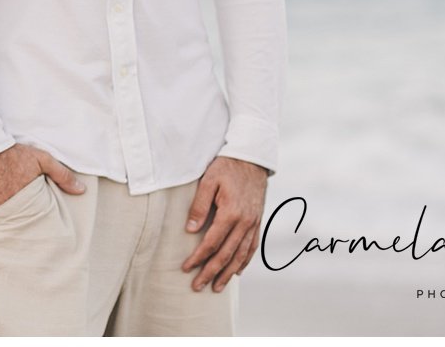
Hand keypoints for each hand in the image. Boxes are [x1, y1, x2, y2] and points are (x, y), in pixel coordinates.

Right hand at [0, 143, 85, 215]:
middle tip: (26, 214)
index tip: (42, 216)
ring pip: (3, 220)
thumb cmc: (12, 153)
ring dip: (7, 216)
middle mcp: (7, 210)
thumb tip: (81, 190)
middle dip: (24, 219)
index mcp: (26, 201)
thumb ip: (61, 174)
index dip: (40, 217)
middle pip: (20, 222)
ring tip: (10, 209)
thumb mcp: (41, 159)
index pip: (38, 219)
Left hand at [180, 156, 267, 292]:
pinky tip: (237, 271)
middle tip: (198, 286)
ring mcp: (253, 223)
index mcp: (231, 212)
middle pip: (227, 254)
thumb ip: (199, 206)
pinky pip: (252, 246)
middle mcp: (245, 222)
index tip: (186, 268)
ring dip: (228, 273)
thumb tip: (190, 230)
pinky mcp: (257, 221)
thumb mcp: (208, 181)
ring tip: (217, 287)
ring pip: (241, 255)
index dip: (198, 257)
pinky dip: (245, 261)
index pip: (212, 242)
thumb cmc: (227, 166)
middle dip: (211, 272)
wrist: (253, 158)